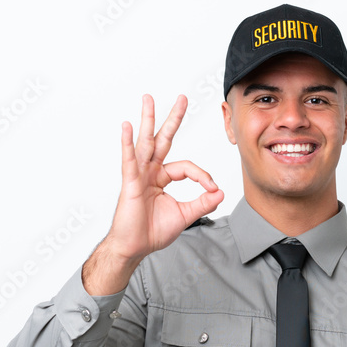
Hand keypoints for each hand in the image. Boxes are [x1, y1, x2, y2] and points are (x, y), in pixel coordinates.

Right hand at [105, 94, 224, 261]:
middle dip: (173, 119)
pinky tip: (127, 127)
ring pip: (146, 142)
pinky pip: (129, 160)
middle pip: (163, 140)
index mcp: (162, 178)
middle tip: (182, 98)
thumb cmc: (152, 232)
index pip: (186, 167)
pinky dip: (128, 143)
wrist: (135, 247)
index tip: (211, 189)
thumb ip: (202, 203)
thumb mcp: (185, 215)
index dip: (202, 175)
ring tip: (148, 99)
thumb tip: (220, 192)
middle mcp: (150, 172)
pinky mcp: (130, 183)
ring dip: (148, 120)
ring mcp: (139, 175)